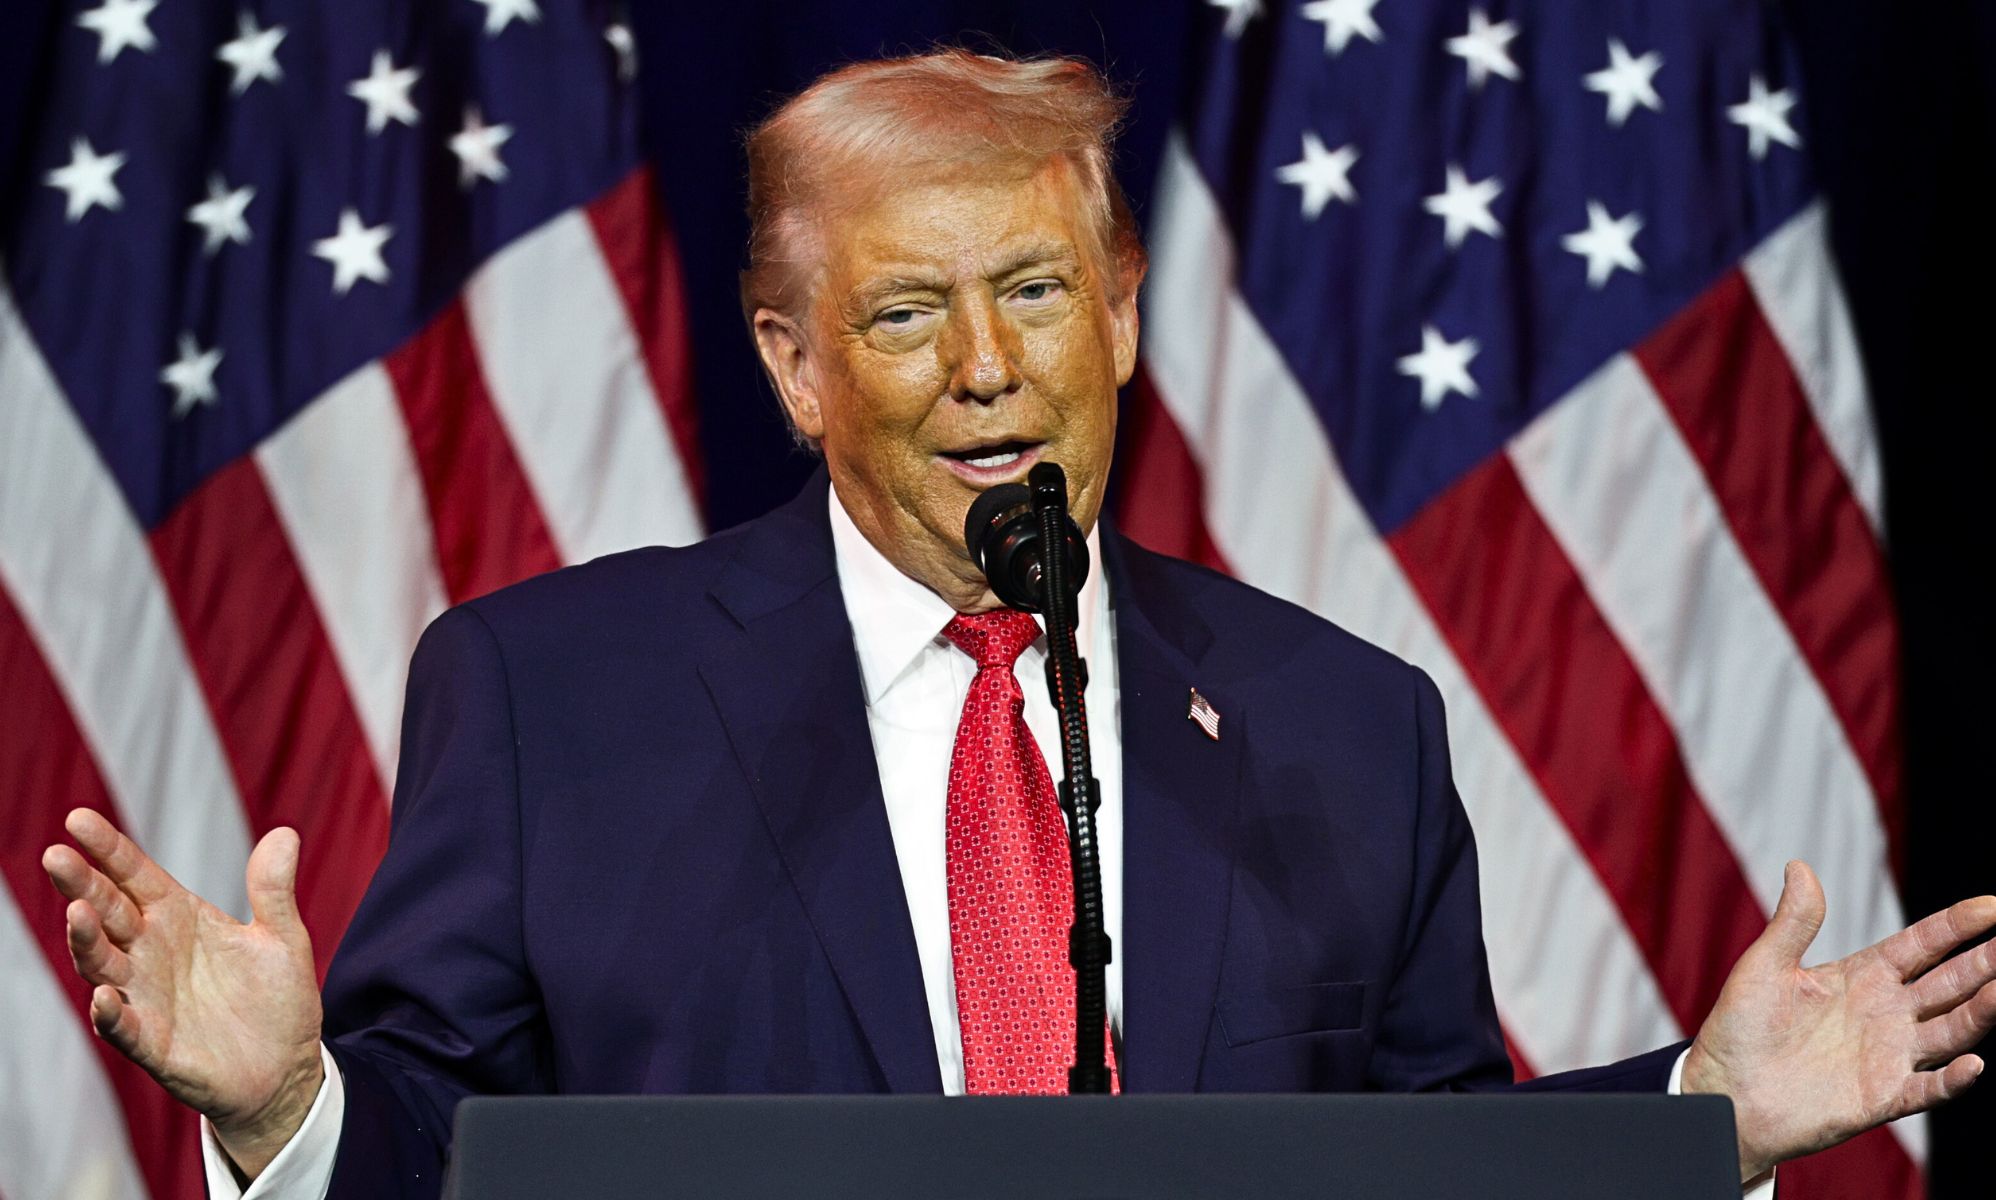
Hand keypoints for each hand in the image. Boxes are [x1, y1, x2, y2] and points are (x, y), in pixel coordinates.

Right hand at [42, 808, 324, 1178]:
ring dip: (86, 941)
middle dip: (82, 884)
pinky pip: (124, 1027)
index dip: (108, 849)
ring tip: (77, 913)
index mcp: (179, 918)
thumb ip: (272, 890)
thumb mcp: (282, 938)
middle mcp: (151, 953)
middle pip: (108, 912)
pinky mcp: (153, 1043)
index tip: (77, 819)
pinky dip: (112, 1012)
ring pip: (103, 964)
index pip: (135, 876)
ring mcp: (147, 997)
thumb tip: (285, 832)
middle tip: (57, 856)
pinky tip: (106, 994)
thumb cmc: (275, 999)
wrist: (286, 1068)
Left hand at [1682, 860, 1995, 1180]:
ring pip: (1951, 1030)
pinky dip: (1953, 1079)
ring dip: (1981, 1012)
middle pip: (1950, 984)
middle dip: (1986, 963)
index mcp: (1863, 976)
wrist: (1725, 1092)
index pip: (1923, 945)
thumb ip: (1794, 921)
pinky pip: (1927, 1088)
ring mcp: (1889, 1055)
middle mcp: (1886, 1014)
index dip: (1957, 926)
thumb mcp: (1765, 966)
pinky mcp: (1881, 1097)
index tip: (1992, 904)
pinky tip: (1975, 1063)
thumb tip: (1799, 865)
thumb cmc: (1741, 1028)